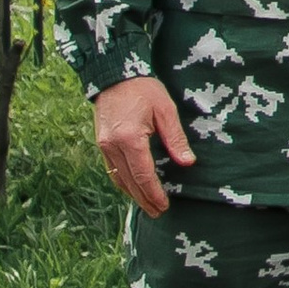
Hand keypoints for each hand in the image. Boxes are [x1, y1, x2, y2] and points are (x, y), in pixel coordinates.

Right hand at [92, 75, 191, 217]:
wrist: (114, 75)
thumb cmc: (144, 89)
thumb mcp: (165, 110)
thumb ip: (175, 138)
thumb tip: (187, 162)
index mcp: (130, 138)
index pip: (143, 175)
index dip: (154, 193)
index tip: (164, 205)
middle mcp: (113, 146)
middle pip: (129, 181)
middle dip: (144, 199)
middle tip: (157, 212)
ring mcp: (104, 146)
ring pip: (118, 178)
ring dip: (132, 194)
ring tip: (147, 205)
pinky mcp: (101, 143)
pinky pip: (112, 169)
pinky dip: (123, 181)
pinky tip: (132, 188)